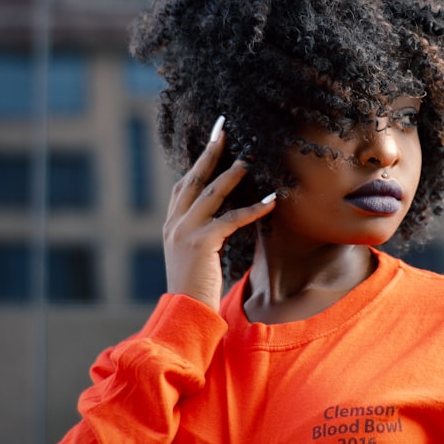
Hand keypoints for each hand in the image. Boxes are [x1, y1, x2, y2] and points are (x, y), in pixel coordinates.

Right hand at [162, 116, 276, 310]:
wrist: (184, 315)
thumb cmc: (195, 290)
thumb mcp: (195, 258)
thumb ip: (204, 236)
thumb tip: (223, 221)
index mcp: (171, 225)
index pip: (184, 185)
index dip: (199, 162)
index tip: (213, 141)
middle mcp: (174, 224)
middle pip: (193, 178)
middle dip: (210, 151)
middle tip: (224, 128)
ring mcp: (184, 231)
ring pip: (211, 192)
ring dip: (232, 173)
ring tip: (250, 157)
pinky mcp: (200, 243)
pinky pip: (230, 218)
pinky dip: (253, 209)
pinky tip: (271, 201)